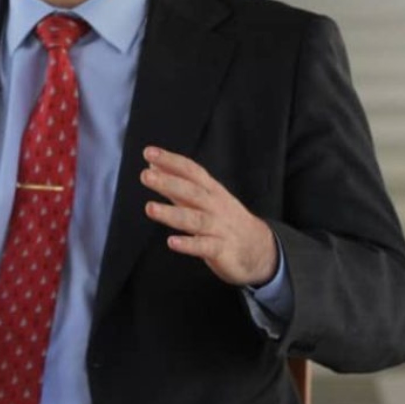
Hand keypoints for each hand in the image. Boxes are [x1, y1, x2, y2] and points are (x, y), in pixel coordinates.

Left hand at [140, 146, 277, 286]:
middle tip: (146, 176)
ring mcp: (219, 228)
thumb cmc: (224, 218)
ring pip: (195, 219)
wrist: (259, 248)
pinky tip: (172, 242)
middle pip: (191, 191)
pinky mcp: (222, 250)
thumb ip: (177, 183)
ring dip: (172, 213)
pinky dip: (189, 245)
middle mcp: (215, 206)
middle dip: (169, 182)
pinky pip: (204, 247)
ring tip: (150, 208)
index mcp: (211, 190)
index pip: (190, 170)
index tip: (149, 153)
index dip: (171, 160)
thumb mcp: (204, 197)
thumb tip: (153, 165)